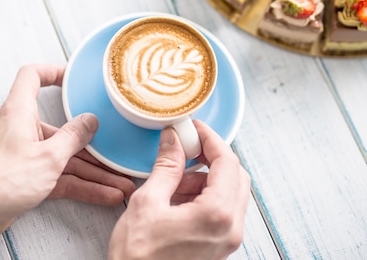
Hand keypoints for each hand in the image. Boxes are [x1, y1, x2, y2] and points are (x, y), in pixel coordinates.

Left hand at [0, 64, 134, 249]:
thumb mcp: (47, 157)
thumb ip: (73, 137)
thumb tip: (90, 121)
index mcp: (20, 111)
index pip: (32, 76)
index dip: (53, 71)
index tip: (75, 78)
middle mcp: (21, 129)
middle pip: (61, 127)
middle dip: (91, 143)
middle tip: (115, 149)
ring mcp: (24, 154)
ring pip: (64, 157)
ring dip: (92, 171)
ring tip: (120, 183)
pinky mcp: (25, 178)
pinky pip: (59, 177)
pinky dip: (80, 186)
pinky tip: (104, 195)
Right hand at [108, 120, 249, 259]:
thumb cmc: (138, 258)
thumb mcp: (147, 202)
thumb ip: (166, 166)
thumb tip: (173, 139)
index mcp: (217, 215)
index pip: (227, 161)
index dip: (210, 138)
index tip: (194, 128)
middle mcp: (230, 229)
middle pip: (235, 175)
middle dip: (212, 156)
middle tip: (188, 145)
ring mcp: (226, 241)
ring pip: (230, 192)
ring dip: (207, 176)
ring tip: (176, 175)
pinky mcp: (218, 247)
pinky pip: (222, 210)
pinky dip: (205, 194)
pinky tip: (178, 194)